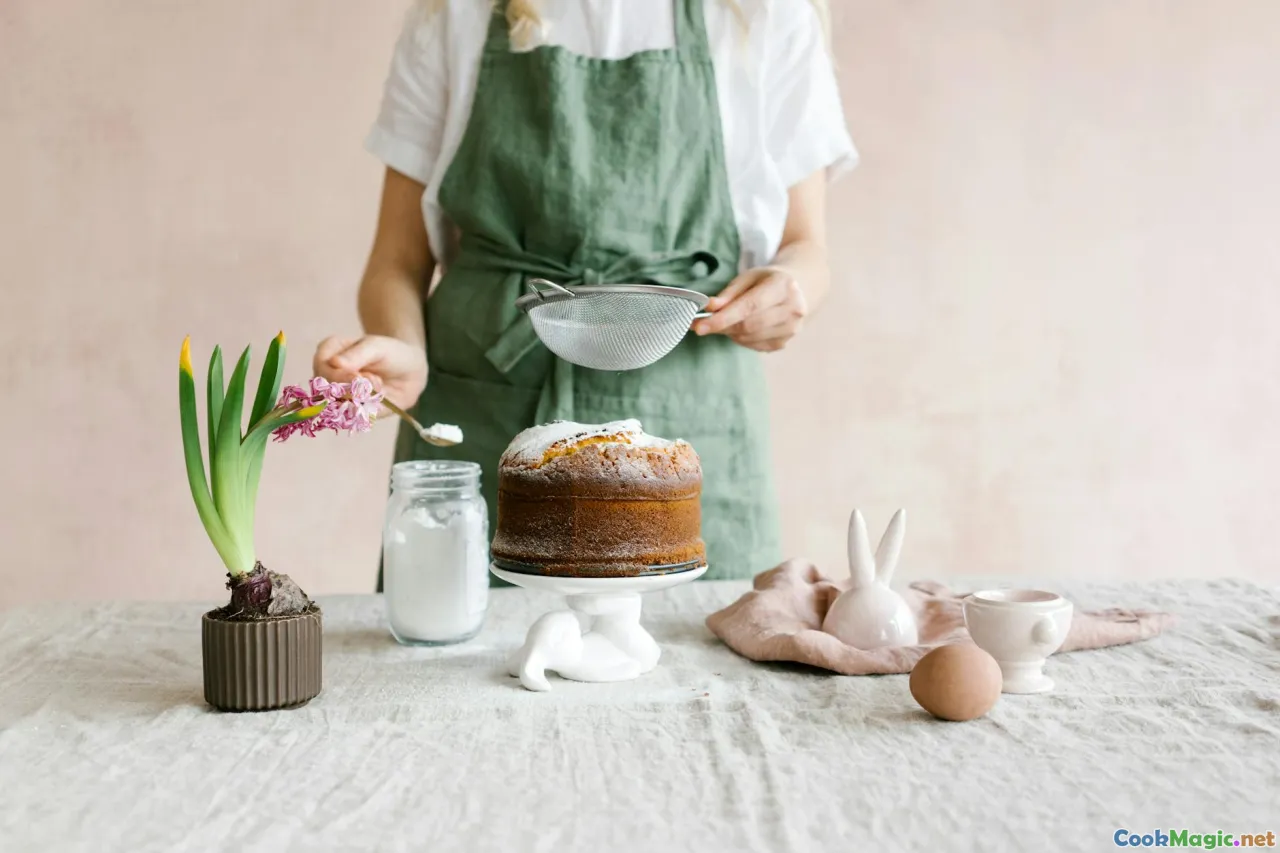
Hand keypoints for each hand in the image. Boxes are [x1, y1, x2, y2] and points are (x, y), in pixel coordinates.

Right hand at [313, 335, 427, 408]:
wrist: (408, 372)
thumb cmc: (389, 353)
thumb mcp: (376, 347)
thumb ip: (356, 354)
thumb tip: (334, 363)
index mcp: (327, 352)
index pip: (321, 366)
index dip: (338, 376)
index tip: (360, 377)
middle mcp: (325, 375)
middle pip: (326, 389)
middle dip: (354, 389)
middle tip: (376, 380)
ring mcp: (334, 394)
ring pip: (337, 406)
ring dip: (362, 400)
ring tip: (379, 386)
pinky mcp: (347, 411)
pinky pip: (350, 418)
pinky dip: (367, 410)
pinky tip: (379, 398)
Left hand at [691, 267, 808, 351]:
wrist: (798, 290)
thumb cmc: (767, 281)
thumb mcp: (748, 278)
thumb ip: (728, 294)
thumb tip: (709, 308)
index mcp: (783, 286)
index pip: (749, 307)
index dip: (723, 318)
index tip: (699, 326)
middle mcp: (792, 309)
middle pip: (748, 326)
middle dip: (721, 326)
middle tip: (701, 325)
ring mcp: (791, 329)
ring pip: (748, 338)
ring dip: (729, 332)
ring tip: (724, 321)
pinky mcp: (784, 342)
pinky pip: (753, 345)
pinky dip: (740, 338)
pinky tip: (740, 327)